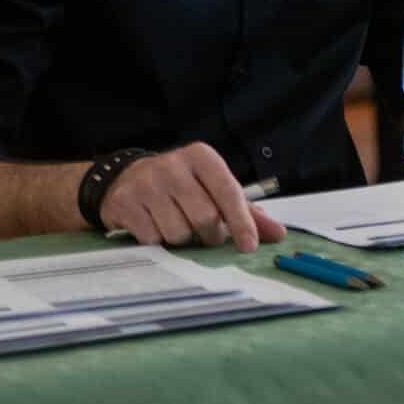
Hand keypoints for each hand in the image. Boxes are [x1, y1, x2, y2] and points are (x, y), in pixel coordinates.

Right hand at [97, 142, 286, 250]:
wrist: (125, 179)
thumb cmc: (181, 186)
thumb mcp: (212, 188)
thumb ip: (245, 211)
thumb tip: (278, 234)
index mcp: (201, 157)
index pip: (228, 192)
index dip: (241, 222)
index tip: (249, 246)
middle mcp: (173, 165)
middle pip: (204, 217)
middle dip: (210, 235)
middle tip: (207, 234)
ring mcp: (146, 183)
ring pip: (178, 232)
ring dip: (183, 239)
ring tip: (177, 224)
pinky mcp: (125, 202)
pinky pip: (153, 239)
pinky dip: (158, 240)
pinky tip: (154, 225)